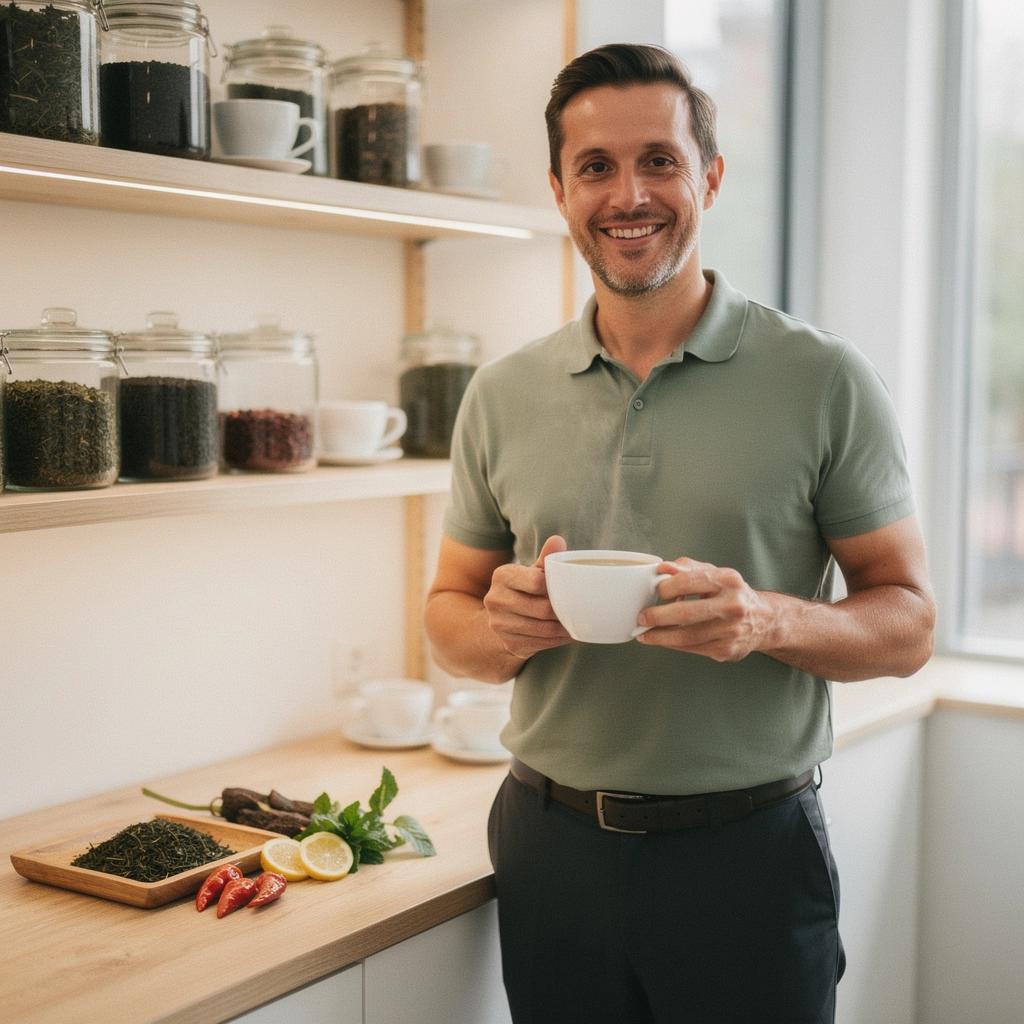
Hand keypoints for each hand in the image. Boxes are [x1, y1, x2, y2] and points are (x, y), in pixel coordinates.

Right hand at [482, 535, 573, 661]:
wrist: (503, 617)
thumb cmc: (525, 588)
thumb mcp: (533, 571)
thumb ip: (546, 558)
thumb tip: (558, 540)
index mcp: (502, 575)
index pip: (536, 581)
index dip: (556, 587)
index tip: (570, 589)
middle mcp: (495, 599)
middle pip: (542, 608)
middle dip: (564, 610)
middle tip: (581, 609)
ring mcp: (499, 624)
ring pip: (544, 629)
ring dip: (565, 628)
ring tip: (579, 623)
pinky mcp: (509, 643)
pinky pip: (542, 644)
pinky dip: (558, 640)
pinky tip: (567, 634)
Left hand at [636, 557, 777, 662]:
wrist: (765, 620)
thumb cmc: (732, 593)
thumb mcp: (715, 574)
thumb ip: (688, 568)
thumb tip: (663, 568)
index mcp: (728, 581)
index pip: (688, 582)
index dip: (665, 588)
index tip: (653, 591)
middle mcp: (733, 606)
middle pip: (686, 613)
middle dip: (657, 617)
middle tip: (642, 618)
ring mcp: (731, 631)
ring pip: (687, 636)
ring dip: (660, 636)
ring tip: (644, 634)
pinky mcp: (727, 650)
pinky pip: (692, 649)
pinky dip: (673, 645)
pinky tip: (663, 640)